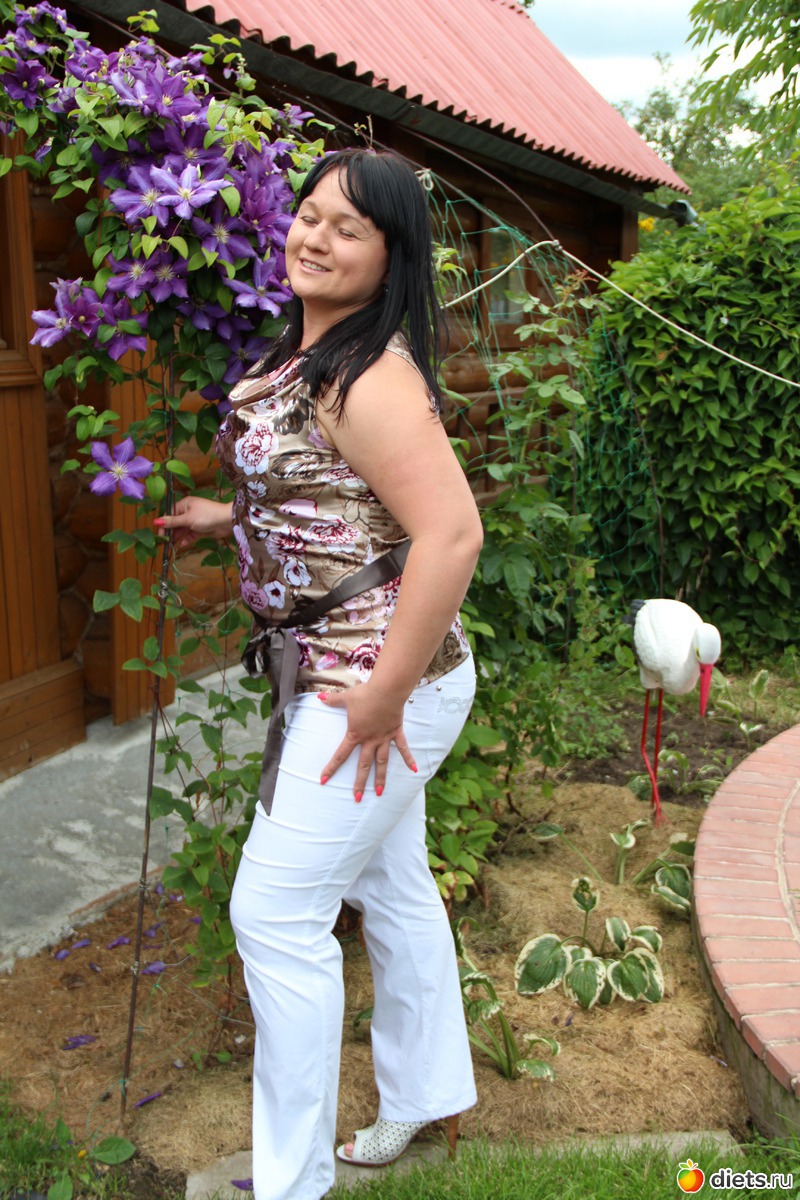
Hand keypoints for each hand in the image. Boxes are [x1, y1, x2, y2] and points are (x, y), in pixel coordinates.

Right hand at [153, 497, 231, 550]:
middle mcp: (189, 512)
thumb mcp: (187, 519)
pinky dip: (186, 539)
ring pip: (183, 529)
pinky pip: (191, 534)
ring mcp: (195, 521)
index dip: (163, 523)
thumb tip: (155, 521)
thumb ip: (172, 522)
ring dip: (177, 537)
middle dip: (170, 531)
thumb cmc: (206, 515)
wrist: (227, 521)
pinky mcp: (201, 529)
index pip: (170, 513)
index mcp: (184, 505)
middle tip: (164, 542)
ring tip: (170, 546)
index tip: (159, 534)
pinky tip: (182, 545)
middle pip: (175, 522)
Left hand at [317, 683, 416, 800]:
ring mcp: (384, 738)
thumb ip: (332, 700)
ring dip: (381, 778)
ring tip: (380, 793)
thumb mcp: (346, 698)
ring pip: (382, 762)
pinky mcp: (395, 732)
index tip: (324, 780)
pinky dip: (408, 758)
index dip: (331, 768)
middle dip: (360, 783)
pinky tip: (414, 770)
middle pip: (363, 765)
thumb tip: (318, 697)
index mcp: (355, 734)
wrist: (386, 690)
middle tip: (357, 798)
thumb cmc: (366, 694)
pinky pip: (402, 748)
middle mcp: (370, 740)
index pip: (341, 755)